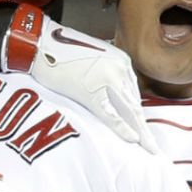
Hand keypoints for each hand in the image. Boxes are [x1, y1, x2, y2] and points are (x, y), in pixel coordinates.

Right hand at [3, 4, 158, 153]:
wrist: (39, 43)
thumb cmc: (60, 51)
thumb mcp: (93, 59)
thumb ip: (106, 75)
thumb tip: (113, 97)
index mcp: (120, 60)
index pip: (133, 93)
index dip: (139, 115)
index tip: (145, 130)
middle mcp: (119, 67)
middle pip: (135, 104)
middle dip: (144, 127)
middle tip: (152, 147)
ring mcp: (107, 78)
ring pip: (129, 110)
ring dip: (140, 132)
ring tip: (147, 148)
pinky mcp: (91, 90)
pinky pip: (111, 115)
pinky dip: (123, 129)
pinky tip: (132, 140)